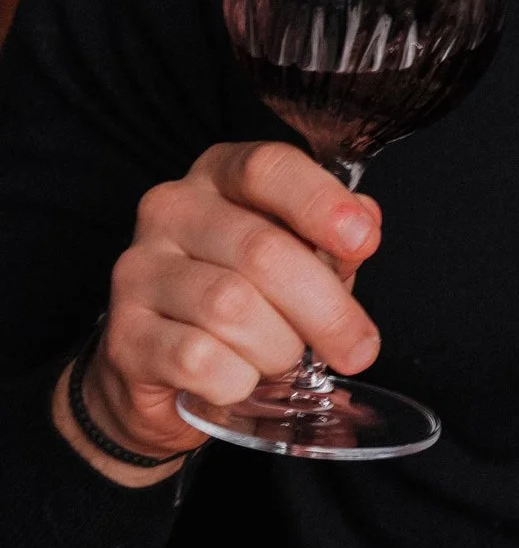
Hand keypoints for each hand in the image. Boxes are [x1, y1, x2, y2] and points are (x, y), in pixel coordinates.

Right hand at [55, 140, 379, 477]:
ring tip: (281, 359)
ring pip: (232, 308)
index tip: (363, 242)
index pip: (267, 167)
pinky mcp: (124, 335)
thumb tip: (365, 226)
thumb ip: (332, 244)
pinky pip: (200, 360)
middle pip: (262, 250)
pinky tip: (239, 380)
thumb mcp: (296, 262)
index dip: (320, 202)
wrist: (162, 373)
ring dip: (279, 348)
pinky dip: (238, 380)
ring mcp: (139, 271)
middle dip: (326, 309)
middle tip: (358, 348)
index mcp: (218, 177)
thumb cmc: (244, 302)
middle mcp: (170, 211)